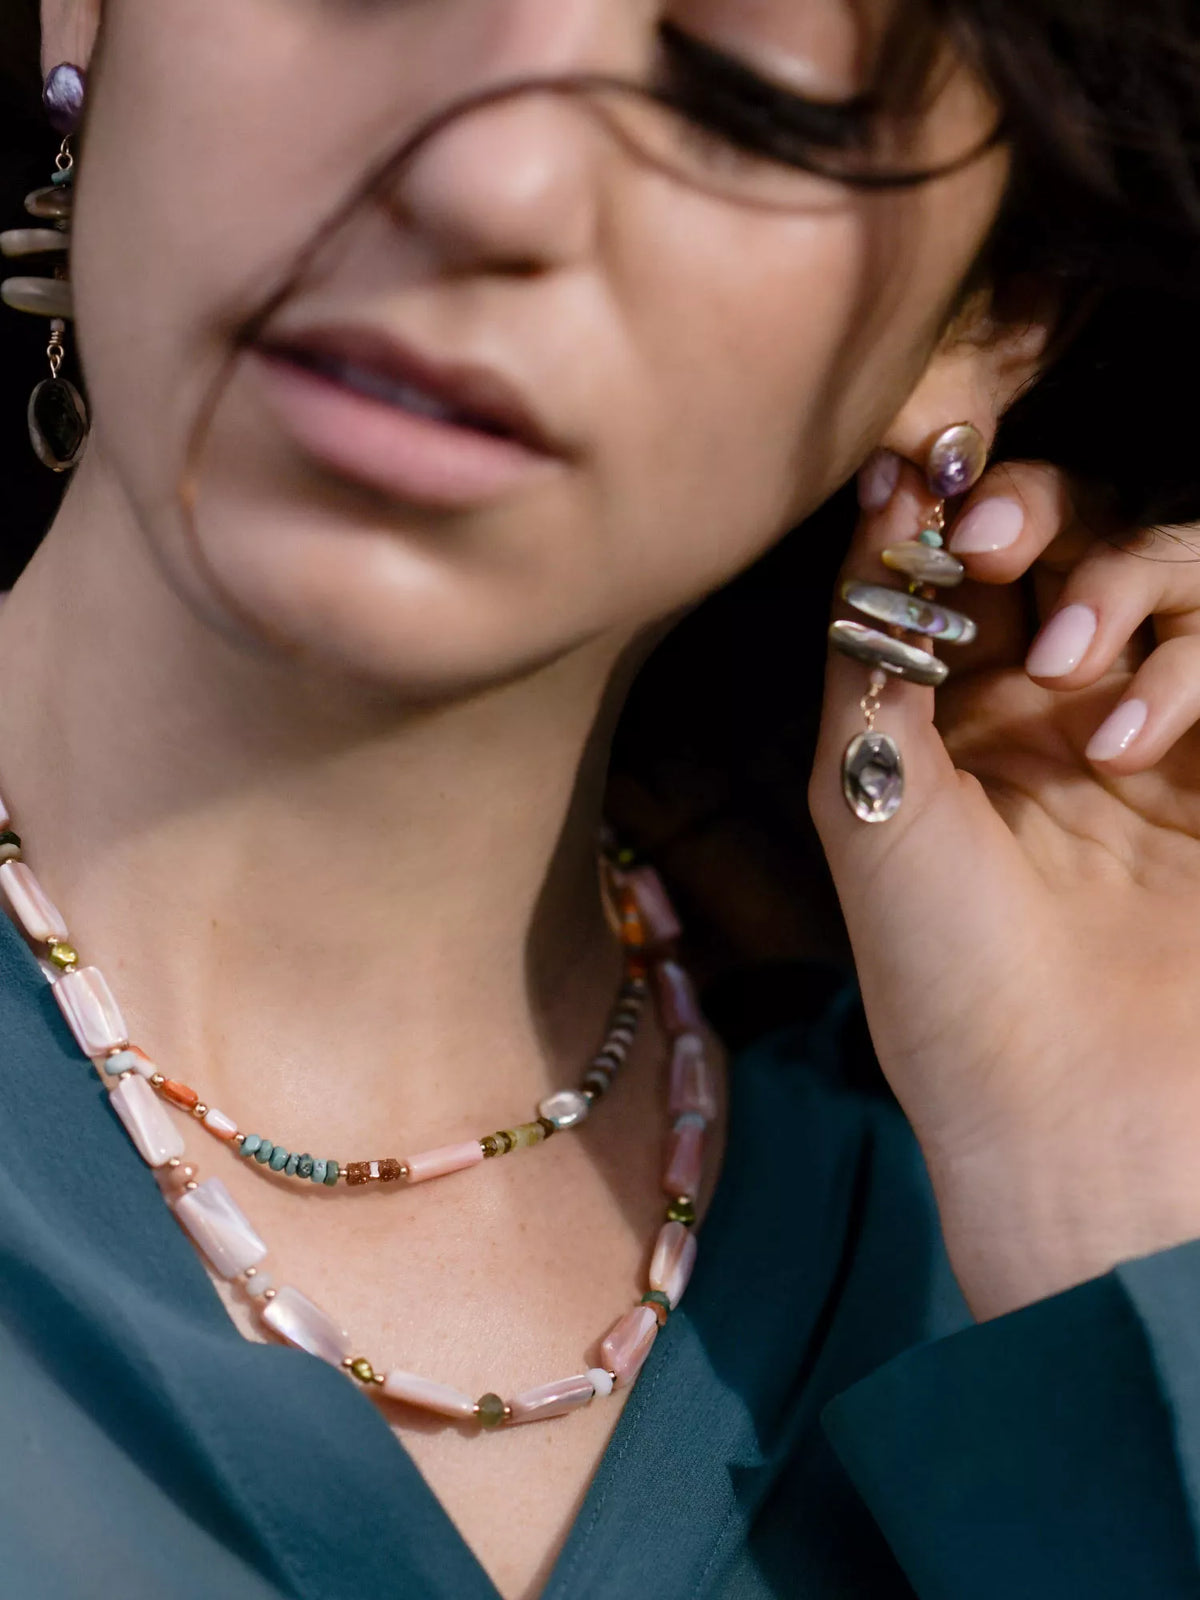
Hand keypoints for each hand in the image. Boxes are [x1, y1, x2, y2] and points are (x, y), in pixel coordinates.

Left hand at [811, 455, 1199, 1320]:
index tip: (925, 477)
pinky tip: (1137, 738)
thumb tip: (876, 503)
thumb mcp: (866, 800)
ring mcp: (1150, 733)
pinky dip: (1189, 661)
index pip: (963, 562)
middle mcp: (1052, 709)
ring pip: (1170, 569)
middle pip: (1074, 538)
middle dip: (1035, 516)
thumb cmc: (942, 970)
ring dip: (1118, 583)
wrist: (1067, 1108)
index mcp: (949, 714)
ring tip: (1074, 668)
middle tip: (994, 545)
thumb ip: (869, 648)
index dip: (948, 507)